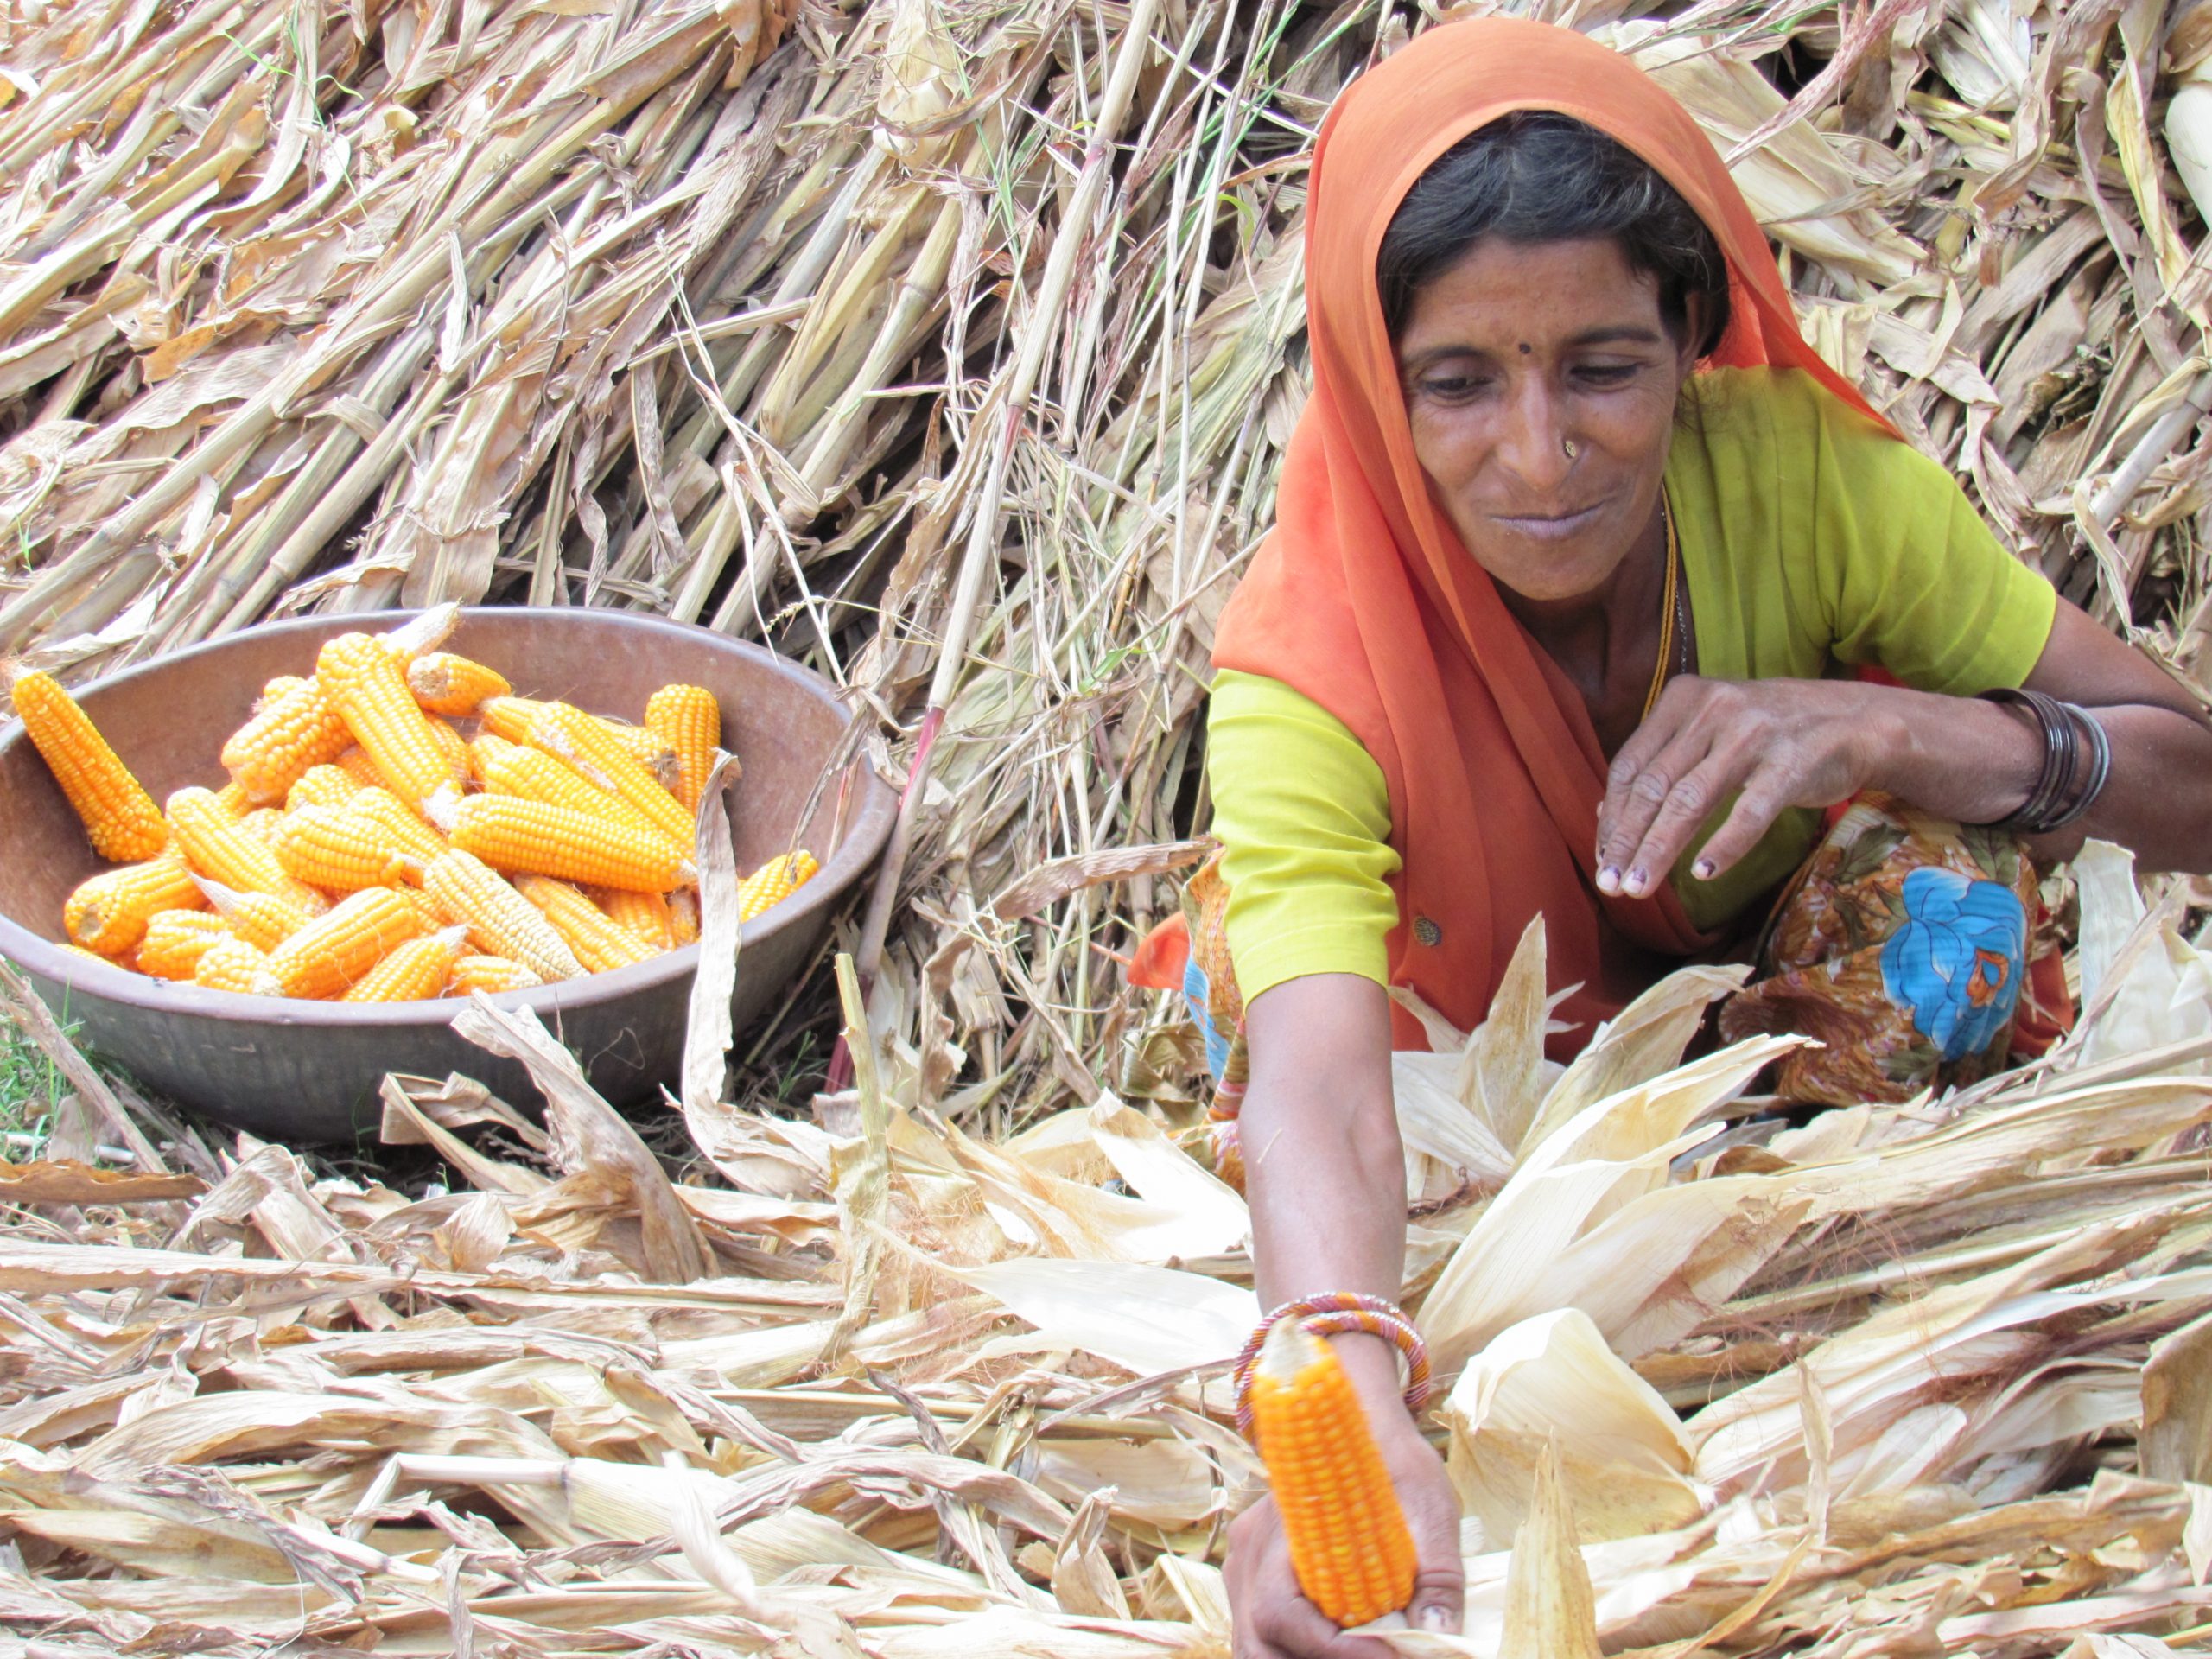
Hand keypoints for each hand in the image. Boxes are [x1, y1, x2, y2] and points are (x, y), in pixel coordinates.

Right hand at [1228, 1399, 1462, 1658]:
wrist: (1367, 1428)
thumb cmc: (1395, 1464)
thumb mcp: (1428, 1509)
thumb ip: (1436, 1575)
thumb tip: (1440, 1635)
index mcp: (1281, 1527)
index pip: (1282, 1611)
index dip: (1334, 1650)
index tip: (1391, 1655)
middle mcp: (1250, 1552)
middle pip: (1257, 1640)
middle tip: (1382, 1658)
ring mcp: (1246, 1569)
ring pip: (1254, 1644)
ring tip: (1368, 1649)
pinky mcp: (1255, 1582)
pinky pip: (1263, 1634)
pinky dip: (1299, 1651)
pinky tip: (1348, 1644)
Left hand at [1595, 675, 1888, 900]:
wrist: (1858, 721)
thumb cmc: (1773, 733)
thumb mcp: (1713, 729)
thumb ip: (1665, 760)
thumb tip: (1609, 811)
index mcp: (1684, 697)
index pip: (1631, 764)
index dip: (1612, 815)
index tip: (1602, 857)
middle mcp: (1714, 709)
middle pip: (1654, 786)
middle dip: (1627, 841)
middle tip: (1610, 884)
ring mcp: (1753, 734)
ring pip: (1690, 802)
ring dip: (1659, 851)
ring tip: (1639, 888)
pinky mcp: (1791, 763)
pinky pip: (1749, 812)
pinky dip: (1724, 846)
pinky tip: (1702, 874)